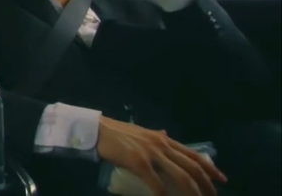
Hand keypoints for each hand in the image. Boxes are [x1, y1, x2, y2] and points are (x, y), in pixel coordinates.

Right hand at [98, 116, 225, 195]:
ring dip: (192, 192)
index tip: (222, 179)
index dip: (211, 168)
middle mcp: (162, 145)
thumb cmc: (119, 133)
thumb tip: (166, 134)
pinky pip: (156, 183)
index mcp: (164, 139)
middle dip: (206, 184)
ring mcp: (151, 154)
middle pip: (192, 167)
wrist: (99, 130)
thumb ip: (156, 136)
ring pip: (180, 175)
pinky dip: (164, 195)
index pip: (194, 154)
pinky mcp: (139, 162)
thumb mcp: (143, 132)